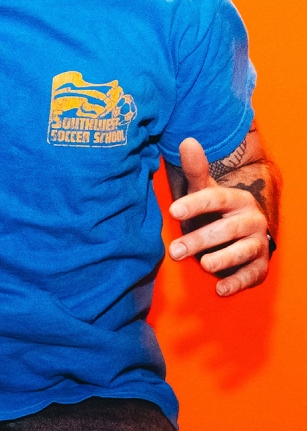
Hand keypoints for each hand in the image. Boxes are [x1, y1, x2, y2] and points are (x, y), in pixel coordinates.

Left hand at [168, 137, 269, 295]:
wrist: (240, 232)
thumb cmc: (214, 210)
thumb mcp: (203, 190)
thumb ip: (196, 169)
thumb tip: (188, 140)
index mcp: (236, 199)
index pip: (216, 198)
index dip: (195, 204)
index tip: (172, 210)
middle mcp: (251, 220)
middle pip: (226, 230)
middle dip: (199, 240)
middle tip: (173, 250)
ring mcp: (257, 243)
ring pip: (242, 251)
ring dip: (222, 259)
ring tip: (203, 264)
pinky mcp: (259, 265)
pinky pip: (252, 275)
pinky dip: (238, 283)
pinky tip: (220, 290)